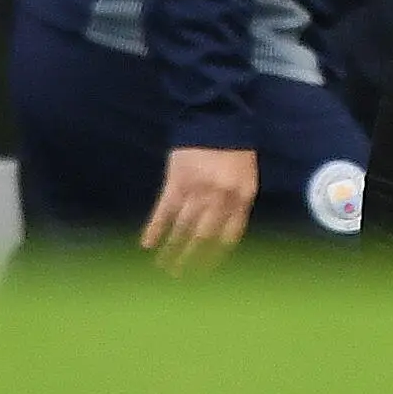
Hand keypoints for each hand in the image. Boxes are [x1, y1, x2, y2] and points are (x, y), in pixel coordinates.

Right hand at [140, 145, 256, 275]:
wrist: (217, 115)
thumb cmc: (234, 147)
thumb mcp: (246, 174)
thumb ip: (237, 202)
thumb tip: (222, 234)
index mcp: (243, 195)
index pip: (230, 235)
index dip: (216, 256)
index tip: (205, 271)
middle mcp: (221, 196)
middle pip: (204, 237)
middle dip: (191, 260)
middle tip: (180, 278)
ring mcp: (198, 189)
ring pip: (183, 228)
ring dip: (172, 251)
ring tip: (163, 269)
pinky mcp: (177, 181)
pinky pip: (164, 211)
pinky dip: (155, 229)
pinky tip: (147, 245)